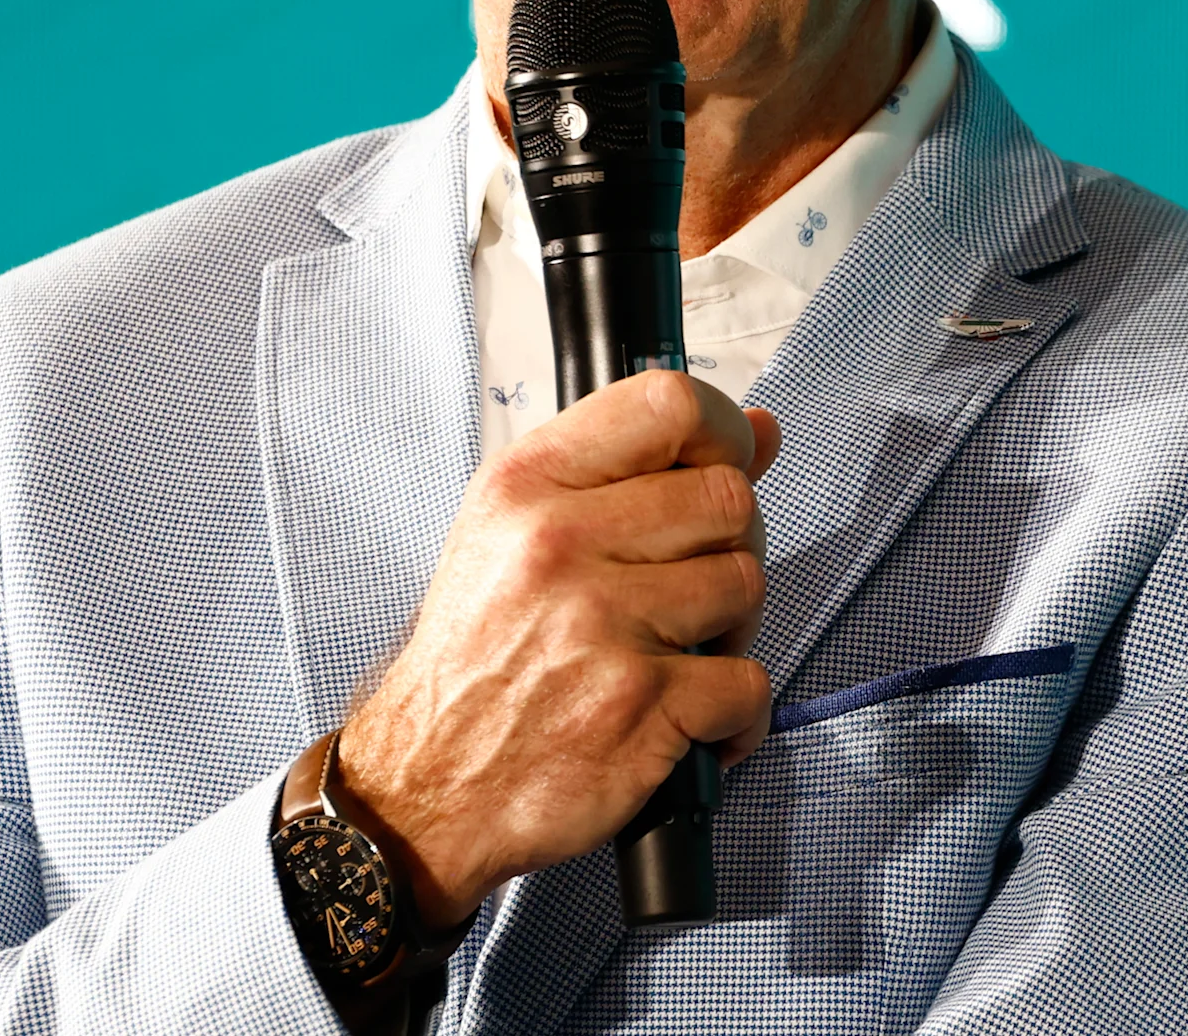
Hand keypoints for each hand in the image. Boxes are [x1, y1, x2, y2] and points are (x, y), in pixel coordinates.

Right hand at [335, 370, 781, 927]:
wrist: (427, 784)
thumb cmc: (477, 659)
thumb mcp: (516, 534)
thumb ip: (632, 473)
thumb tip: (761, 429)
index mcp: (527, 486)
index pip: (668, 403)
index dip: (723, 432)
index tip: (725, 465)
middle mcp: (561, 543)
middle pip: (728, 499)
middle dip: (729, 546)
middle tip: (691, 587)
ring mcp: (603, 625)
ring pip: (746, 586)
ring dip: (731, 630)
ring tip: (678, 654)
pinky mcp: (641, 705)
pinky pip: (748, 684)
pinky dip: (733, 717)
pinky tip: (687, 721)